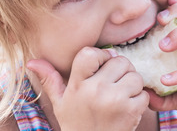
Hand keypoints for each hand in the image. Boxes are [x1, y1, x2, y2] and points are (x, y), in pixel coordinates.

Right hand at [27, 47, 148, 130]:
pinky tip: (127, 108)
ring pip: (135, 75)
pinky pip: (144, 93)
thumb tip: (32, 61)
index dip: (101, 54)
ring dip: (132, 84)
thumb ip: (50, 80)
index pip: (90, 53)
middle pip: (119, 61)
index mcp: (77, 85)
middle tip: (114, 83)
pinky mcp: (132, 111)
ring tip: (121, 95)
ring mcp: (115, 100)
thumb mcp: (60, 103)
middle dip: (120, 70)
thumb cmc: (76, 123)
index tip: (102, 65)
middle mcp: (96, 90)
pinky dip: (140, 99)